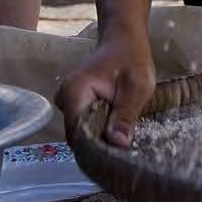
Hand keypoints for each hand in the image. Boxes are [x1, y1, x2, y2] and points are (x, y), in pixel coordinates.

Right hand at [55, 29, 155, 146]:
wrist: (124, 40)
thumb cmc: (132, 58)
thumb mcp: (138, 87)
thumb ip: (126, 114)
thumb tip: (118, 144)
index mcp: (74, 93)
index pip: (79, 134)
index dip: (97, 150)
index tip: (118, 160)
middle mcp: (64, 100)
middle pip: (79, 136)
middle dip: (102, 148)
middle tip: (126, 157)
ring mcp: (68, 103)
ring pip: (83, 133)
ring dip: (102, 140)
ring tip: (124, 147)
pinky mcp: (76, 106)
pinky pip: (86, 126)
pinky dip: (101, 132)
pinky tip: (118, 135)